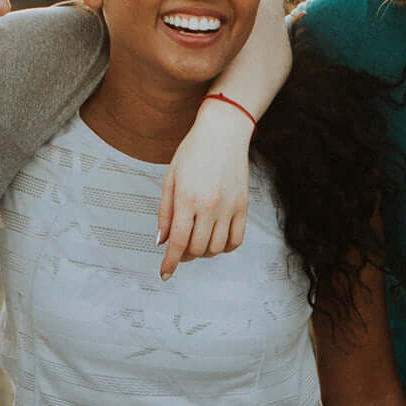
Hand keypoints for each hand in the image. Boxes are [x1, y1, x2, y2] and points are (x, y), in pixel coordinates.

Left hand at [157, 101, 252, 279]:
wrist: (223, 132)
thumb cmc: (193, 151)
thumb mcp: (170, 179)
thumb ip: (165, 213)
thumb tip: (161, 241)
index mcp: (187, 199)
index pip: (178, 242)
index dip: (170, 262)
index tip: (165, 273)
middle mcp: (209, 206)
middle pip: (196, 249)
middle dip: (184, 256)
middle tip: (179, 250)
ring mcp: (229, 207)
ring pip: (216, 248)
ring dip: (203, 252)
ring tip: (196, 242)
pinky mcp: (243, 206)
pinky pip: (237, 240)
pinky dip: (225, 247)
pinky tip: (216, 240)